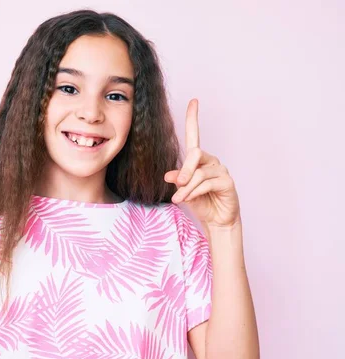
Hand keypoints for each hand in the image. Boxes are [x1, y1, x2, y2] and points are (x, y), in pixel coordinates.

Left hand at [164, 99, 240, 228]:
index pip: (195, 135)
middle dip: (184, 169)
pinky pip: (207, 183)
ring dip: (186, 187)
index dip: (193, 118)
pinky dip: (194, 191)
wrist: (216, 221)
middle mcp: (211, 161)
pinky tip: (188, 199)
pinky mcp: (227, 182)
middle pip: (195, 154)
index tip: (194, 101)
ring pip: (199, 172)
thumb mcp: (183, 190)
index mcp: (199, 160)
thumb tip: (168, 174)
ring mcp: (221, 170)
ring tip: (179, 199)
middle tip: (177, 183)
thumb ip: (178, 180)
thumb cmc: (201, 203)